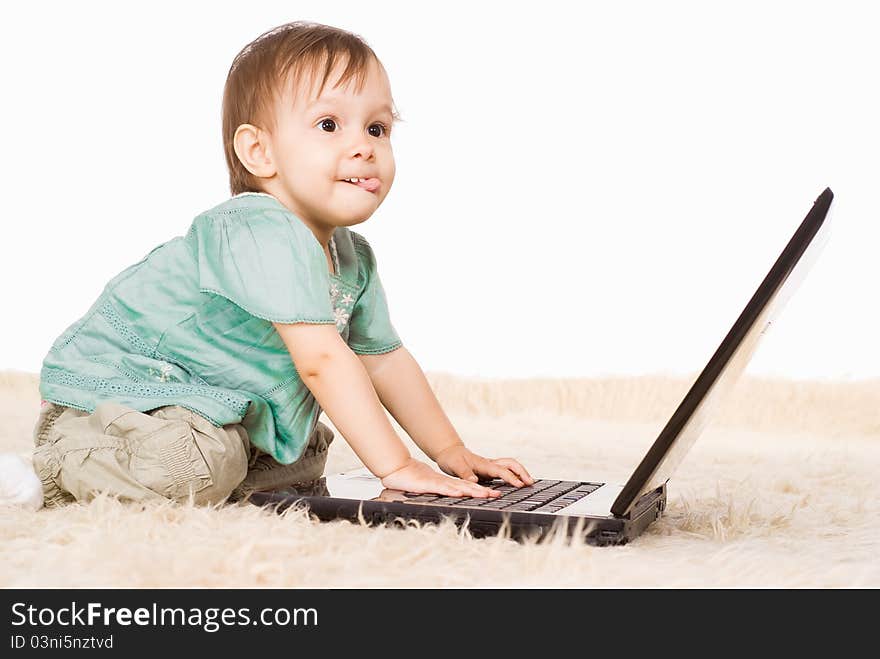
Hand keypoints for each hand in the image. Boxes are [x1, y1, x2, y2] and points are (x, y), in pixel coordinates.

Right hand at [380, 458, 501, 497]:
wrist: (396, 469)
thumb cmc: (409, 479)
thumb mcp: (426, 487)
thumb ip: (437, 490)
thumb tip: (449, 495)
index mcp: (444, 483)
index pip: (464, 487)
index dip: (479, 490)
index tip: (492, 494)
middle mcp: (443, 482)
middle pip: (465, 486)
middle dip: (482, 491)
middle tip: (497, 495)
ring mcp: (436, 482)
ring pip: (457, 486)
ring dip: (472, 490)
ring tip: (486, 494)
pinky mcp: (427, 484)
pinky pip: (442, 488)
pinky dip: (453, 490)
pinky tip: (462, 493)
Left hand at [434, 444, 533, 487]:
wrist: (449, 452)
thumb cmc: (452, 459)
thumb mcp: (456, 466)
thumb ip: (466, 474)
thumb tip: (475, 481)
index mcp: (483, 464)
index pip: (501, 470)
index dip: (511, 477)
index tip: (519, 485)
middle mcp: (490, 464)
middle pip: (511, 464)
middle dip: (522, 472)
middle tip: (530, 483)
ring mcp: (491, 466)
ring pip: (510, 465)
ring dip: (521, 472)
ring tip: (529, 482)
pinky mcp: (489, 469)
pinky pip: (505, 470)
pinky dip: (514, 474)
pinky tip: (518, 481)